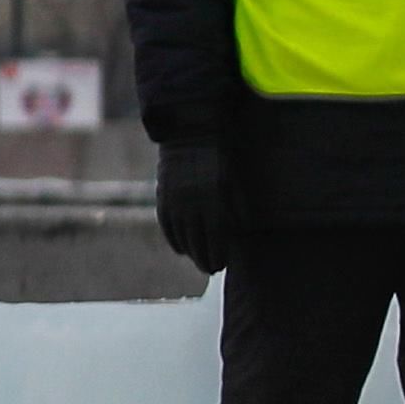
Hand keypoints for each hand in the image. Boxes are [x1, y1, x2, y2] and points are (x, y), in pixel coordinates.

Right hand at [153, 144, 234, 275]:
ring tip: (197, 262)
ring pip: (181, 235)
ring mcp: (175, 200)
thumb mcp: (236, 178)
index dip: (218, 253)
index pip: (216, 236)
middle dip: (204, 258)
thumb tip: (241, 230)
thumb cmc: (222, 155)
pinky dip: (173, 239)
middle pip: (197, 240)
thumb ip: (238, 205)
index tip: (222, 266)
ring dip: (189, 252)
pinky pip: (166, 224)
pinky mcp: (163, 195)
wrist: (192, 133)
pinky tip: (180, 249)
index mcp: (214, 199)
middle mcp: (192, 202)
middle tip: (211, 271)